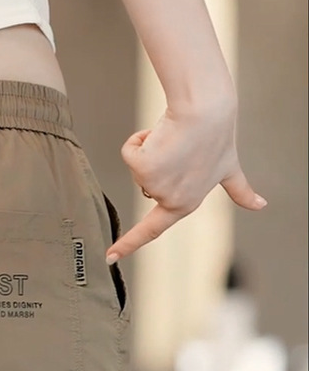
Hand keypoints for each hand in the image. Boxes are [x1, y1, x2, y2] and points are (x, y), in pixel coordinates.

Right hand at [106, 100, 266, 262]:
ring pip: (138, 166)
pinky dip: (139, 139)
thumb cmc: (217, 136)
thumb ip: (238, 190)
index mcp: (184, 203)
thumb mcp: (228, 168)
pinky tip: (160, 133)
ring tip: (174, 138)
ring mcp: (154, 185)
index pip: (152, 229)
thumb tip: (261, 206)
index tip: (109, 258)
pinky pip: (130, 151)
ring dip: (150, 148)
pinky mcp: (142, 167)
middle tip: (178, 148)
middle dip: (156, 163)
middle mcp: (168, 199)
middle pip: (146, 183)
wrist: (206, 112)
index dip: (129, 244)